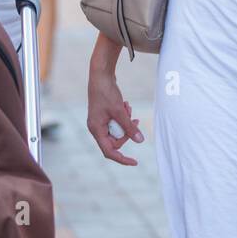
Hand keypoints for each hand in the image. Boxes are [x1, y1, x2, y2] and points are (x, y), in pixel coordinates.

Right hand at [87, 37, 142, 164]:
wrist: (100, 75)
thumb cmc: (106, 92)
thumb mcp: (120, 111)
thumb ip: (129, 127)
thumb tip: (140, 141)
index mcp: (96, 129)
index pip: (109, 151)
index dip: (122, 158)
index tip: (135, 162)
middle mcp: (96, 127)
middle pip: (115, 140)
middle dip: (127, 131)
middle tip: (135, 120)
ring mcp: (100, 121)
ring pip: (118, 130)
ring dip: (126, 121)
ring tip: (128, 108)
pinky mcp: (104, 115)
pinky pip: (117, 122)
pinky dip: (123, 116)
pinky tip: (126, 105)